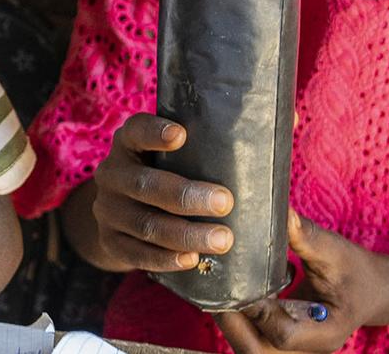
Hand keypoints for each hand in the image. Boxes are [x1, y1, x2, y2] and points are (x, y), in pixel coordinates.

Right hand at [85, 114, 235, 272]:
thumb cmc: (164, 178)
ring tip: (222, 240)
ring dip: (185, 234)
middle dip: (186, 195)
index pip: (136, 130)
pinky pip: (137, 253)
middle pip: (145, 184)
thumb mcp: (173, 158)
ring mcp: (108, 210)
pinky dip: (165, 258)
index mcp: (129, 143)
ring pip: (145, 224)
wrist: (119, 217)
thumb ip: (212, 150)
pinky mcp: (110, 242)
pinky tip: (191, 259)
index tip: (181, 135)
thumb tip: (280, 143)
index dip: (154, 132)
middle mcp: (113, 173)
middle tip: (224, 202)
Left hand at [216, 212, 388, 353]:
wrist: (371, 290)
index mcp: (327, 333)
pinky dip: (238, 320)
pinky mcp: (283, 342)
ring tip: (218, 288)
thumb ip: (307, 237)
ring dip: (231, 322)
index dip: (257, 310)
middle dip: (232, 323)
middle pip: (258, 351)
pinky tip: (229, 292)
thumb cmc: (356, 272)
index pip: (282, 334)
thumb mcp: (336, 252)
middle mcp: (308, 349)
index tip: (240, 281)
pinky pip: (253, 339)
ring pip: (251, 348)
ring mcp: (295, 350)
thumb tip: (282, 212)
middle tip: (214, 289)